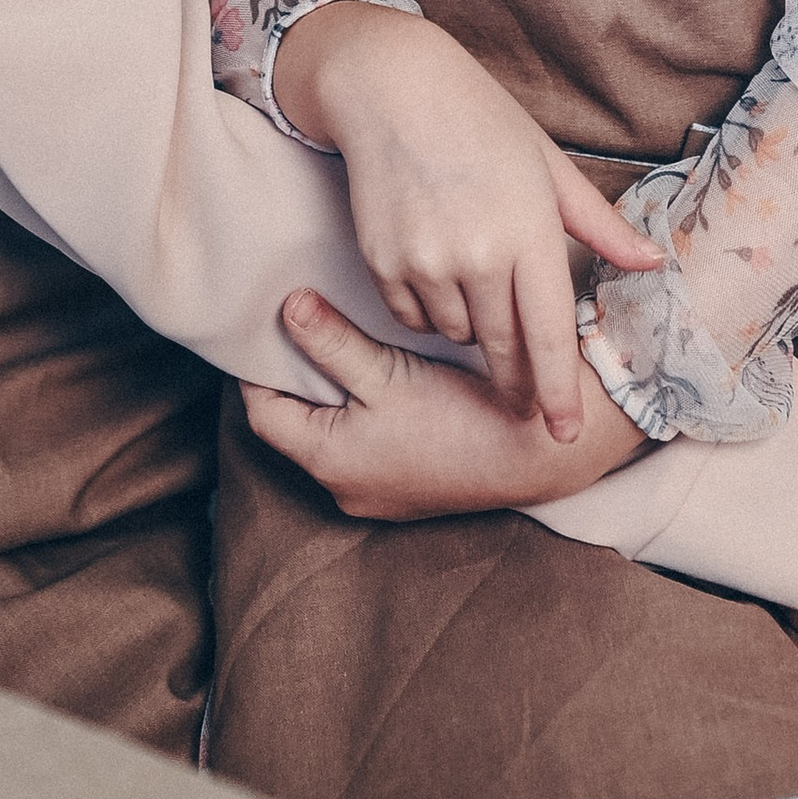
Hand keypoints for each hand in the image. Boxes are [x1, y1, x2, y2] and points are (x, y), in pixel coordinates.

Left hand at [245, 288, 651, 520]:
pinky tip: (380, 373)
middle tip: (299, 324)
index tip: (264, 325)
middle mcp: (348, 488)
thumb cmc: (461, 416)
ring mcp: (382, 490)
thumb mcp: (388, 372)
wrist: (537, 451)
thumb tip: (287, 308)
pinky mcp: (411, 485)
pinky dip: (364, 409)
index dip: (260, 367)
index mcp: (330, 464)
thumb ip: (332, 342)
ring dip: (333, 392)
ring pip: (335, 433)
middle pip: (298, 425)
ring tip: (337, 341)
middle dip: (297, 377)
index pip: (264, 413)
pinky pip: (368, 443)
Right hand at [272, 2, 662, 442]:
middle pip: (503, 348)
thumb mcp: (548, 165)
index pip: (548, 332)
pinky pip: (412, 317)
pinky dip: (428, 308)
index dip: (558, 390)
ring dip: (471, 327)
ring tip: (474, 280)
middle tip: (526, 406)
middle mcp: (479, 254)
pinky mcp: (383, 262)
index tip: (564, 432)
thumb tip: (650, 263)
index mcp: (530, 230)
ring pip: (457, 334)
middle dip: (517, 383)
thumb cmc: (480, 119)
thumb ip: (598, 224)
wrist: (391, 88)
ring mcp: (427, 261)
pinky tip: (435, 267)